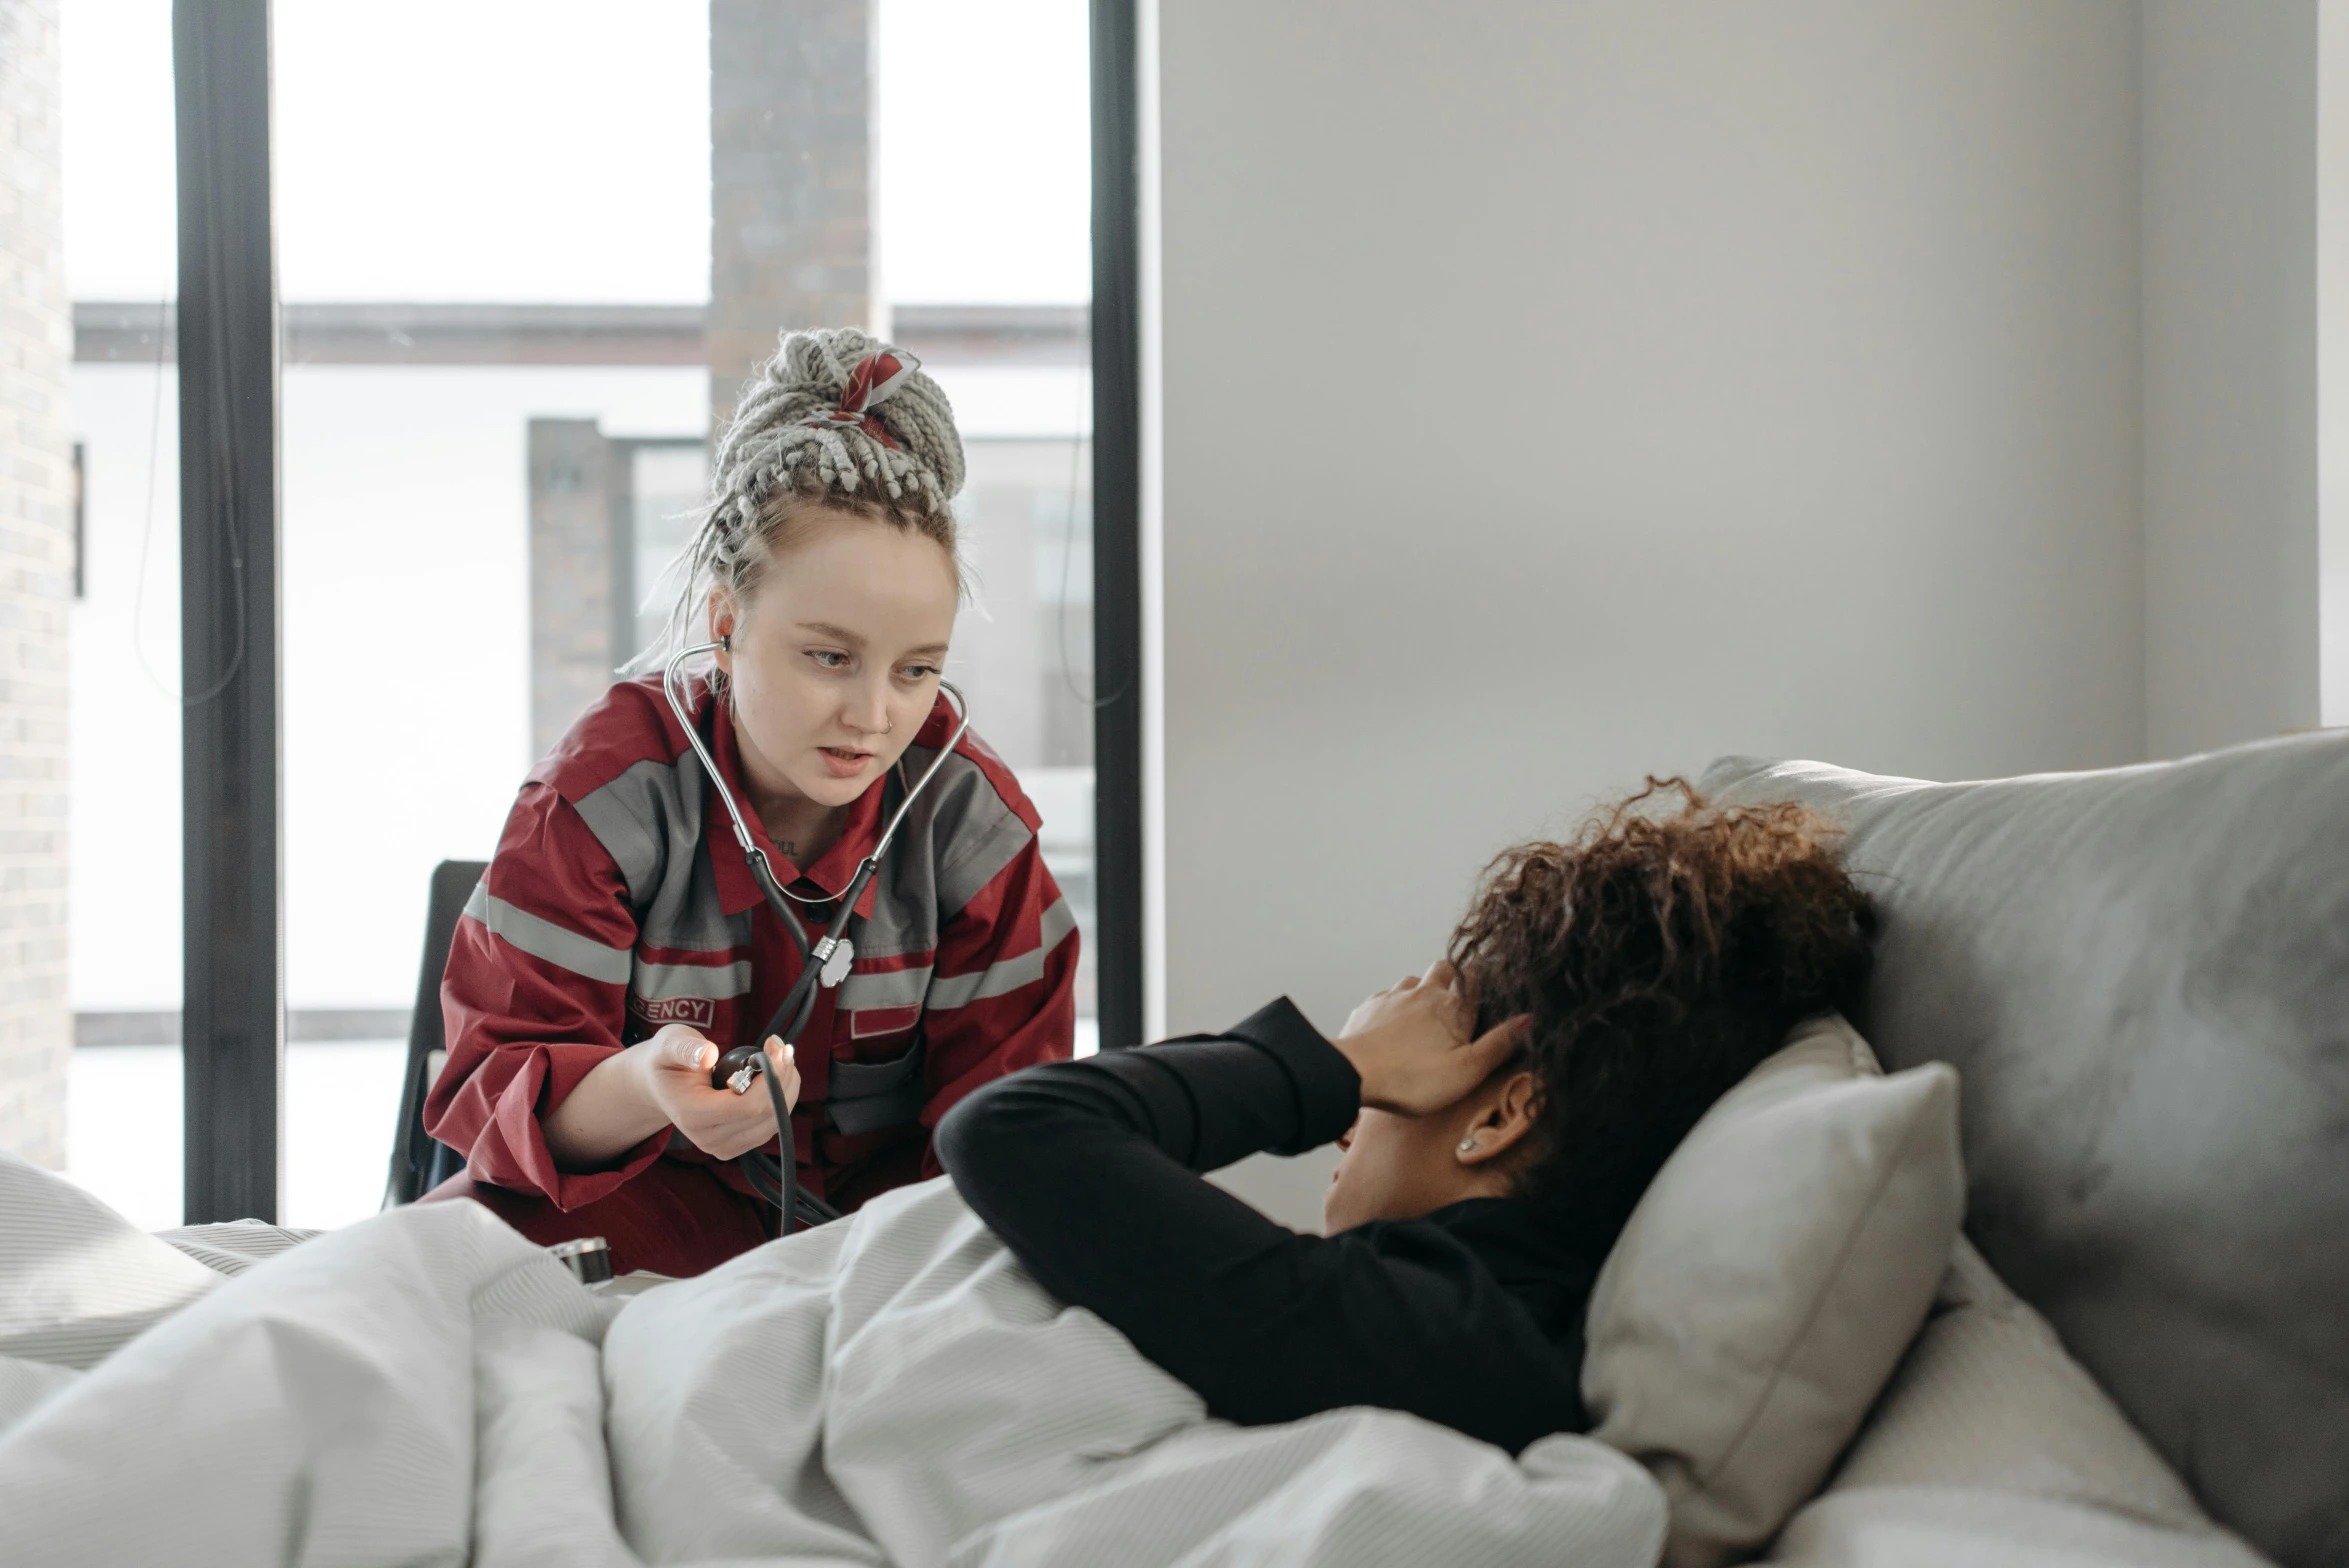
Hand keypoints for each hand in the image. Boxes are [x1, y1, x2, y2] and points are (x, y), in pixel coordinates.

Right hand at [632, 1024, 800, 1160]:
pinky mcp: (737, 1145)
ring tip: (779, 1056)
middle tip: (781, 1047)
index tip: (777, 1048)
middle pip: (766, 1114)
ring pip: (775, 1121)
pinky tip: (776, 1074)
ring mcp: (723, 1147)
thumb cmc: (667, 1060)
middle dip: (783, 1077)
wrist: (660, 1085)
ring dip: (787, 1086)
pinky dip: (782, 1098)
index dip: (771, 1078)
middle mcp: (708, 1139)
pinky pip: (772, 1125)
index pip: (746, 1106)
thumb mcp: (670, 1044)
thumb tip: (708, 1055)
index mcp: (692, 1115)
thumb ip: (686, 1048)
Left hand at [1334, 960, 1527, 1115]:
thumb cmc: (1412, 1079)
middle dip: (1452, 976)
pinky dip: (1393, 1004)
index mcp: (1451, 1008)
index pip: (1474, 979)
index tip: (1490, 979)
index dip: (1483, 977)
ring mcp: (1392, 998)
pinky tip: (1392, 1023)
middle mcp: (1422, 994)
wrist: (1352, 1074)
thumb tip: (1528, 1020)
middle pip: (1443, 969)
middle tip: (1457, 994)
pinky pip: (1385, 996)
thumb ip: (1499, 1044)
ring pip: (1412, 980)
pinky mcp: (1367, 1009)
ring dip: (1420, 990)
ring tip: (1424, 1012)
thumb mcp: (1467, 1070)